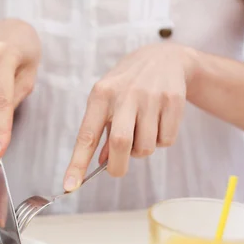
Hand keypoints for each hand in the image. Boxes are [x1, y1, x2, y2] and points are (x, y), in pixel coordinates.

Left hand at [63, 43, 196, 190]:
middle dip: (117, 166)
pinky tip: (159, 123)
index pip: (86, 135)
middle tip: (116, 170)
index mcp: (101, 95)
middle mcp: (125, 95)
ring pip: (145, 147)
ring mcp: (151, 97)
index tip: (70, 186)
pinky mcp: (173, 101)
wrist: (164, 57)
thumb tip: (100, 163)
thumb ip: (101, 131)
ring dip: (141, 152)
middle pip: (120, 143)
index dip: (77, 163)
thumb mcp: (107, 101)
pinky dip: (160, 142)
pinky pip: (166, 141)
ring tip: (141, 133)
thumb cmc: (127, 86)